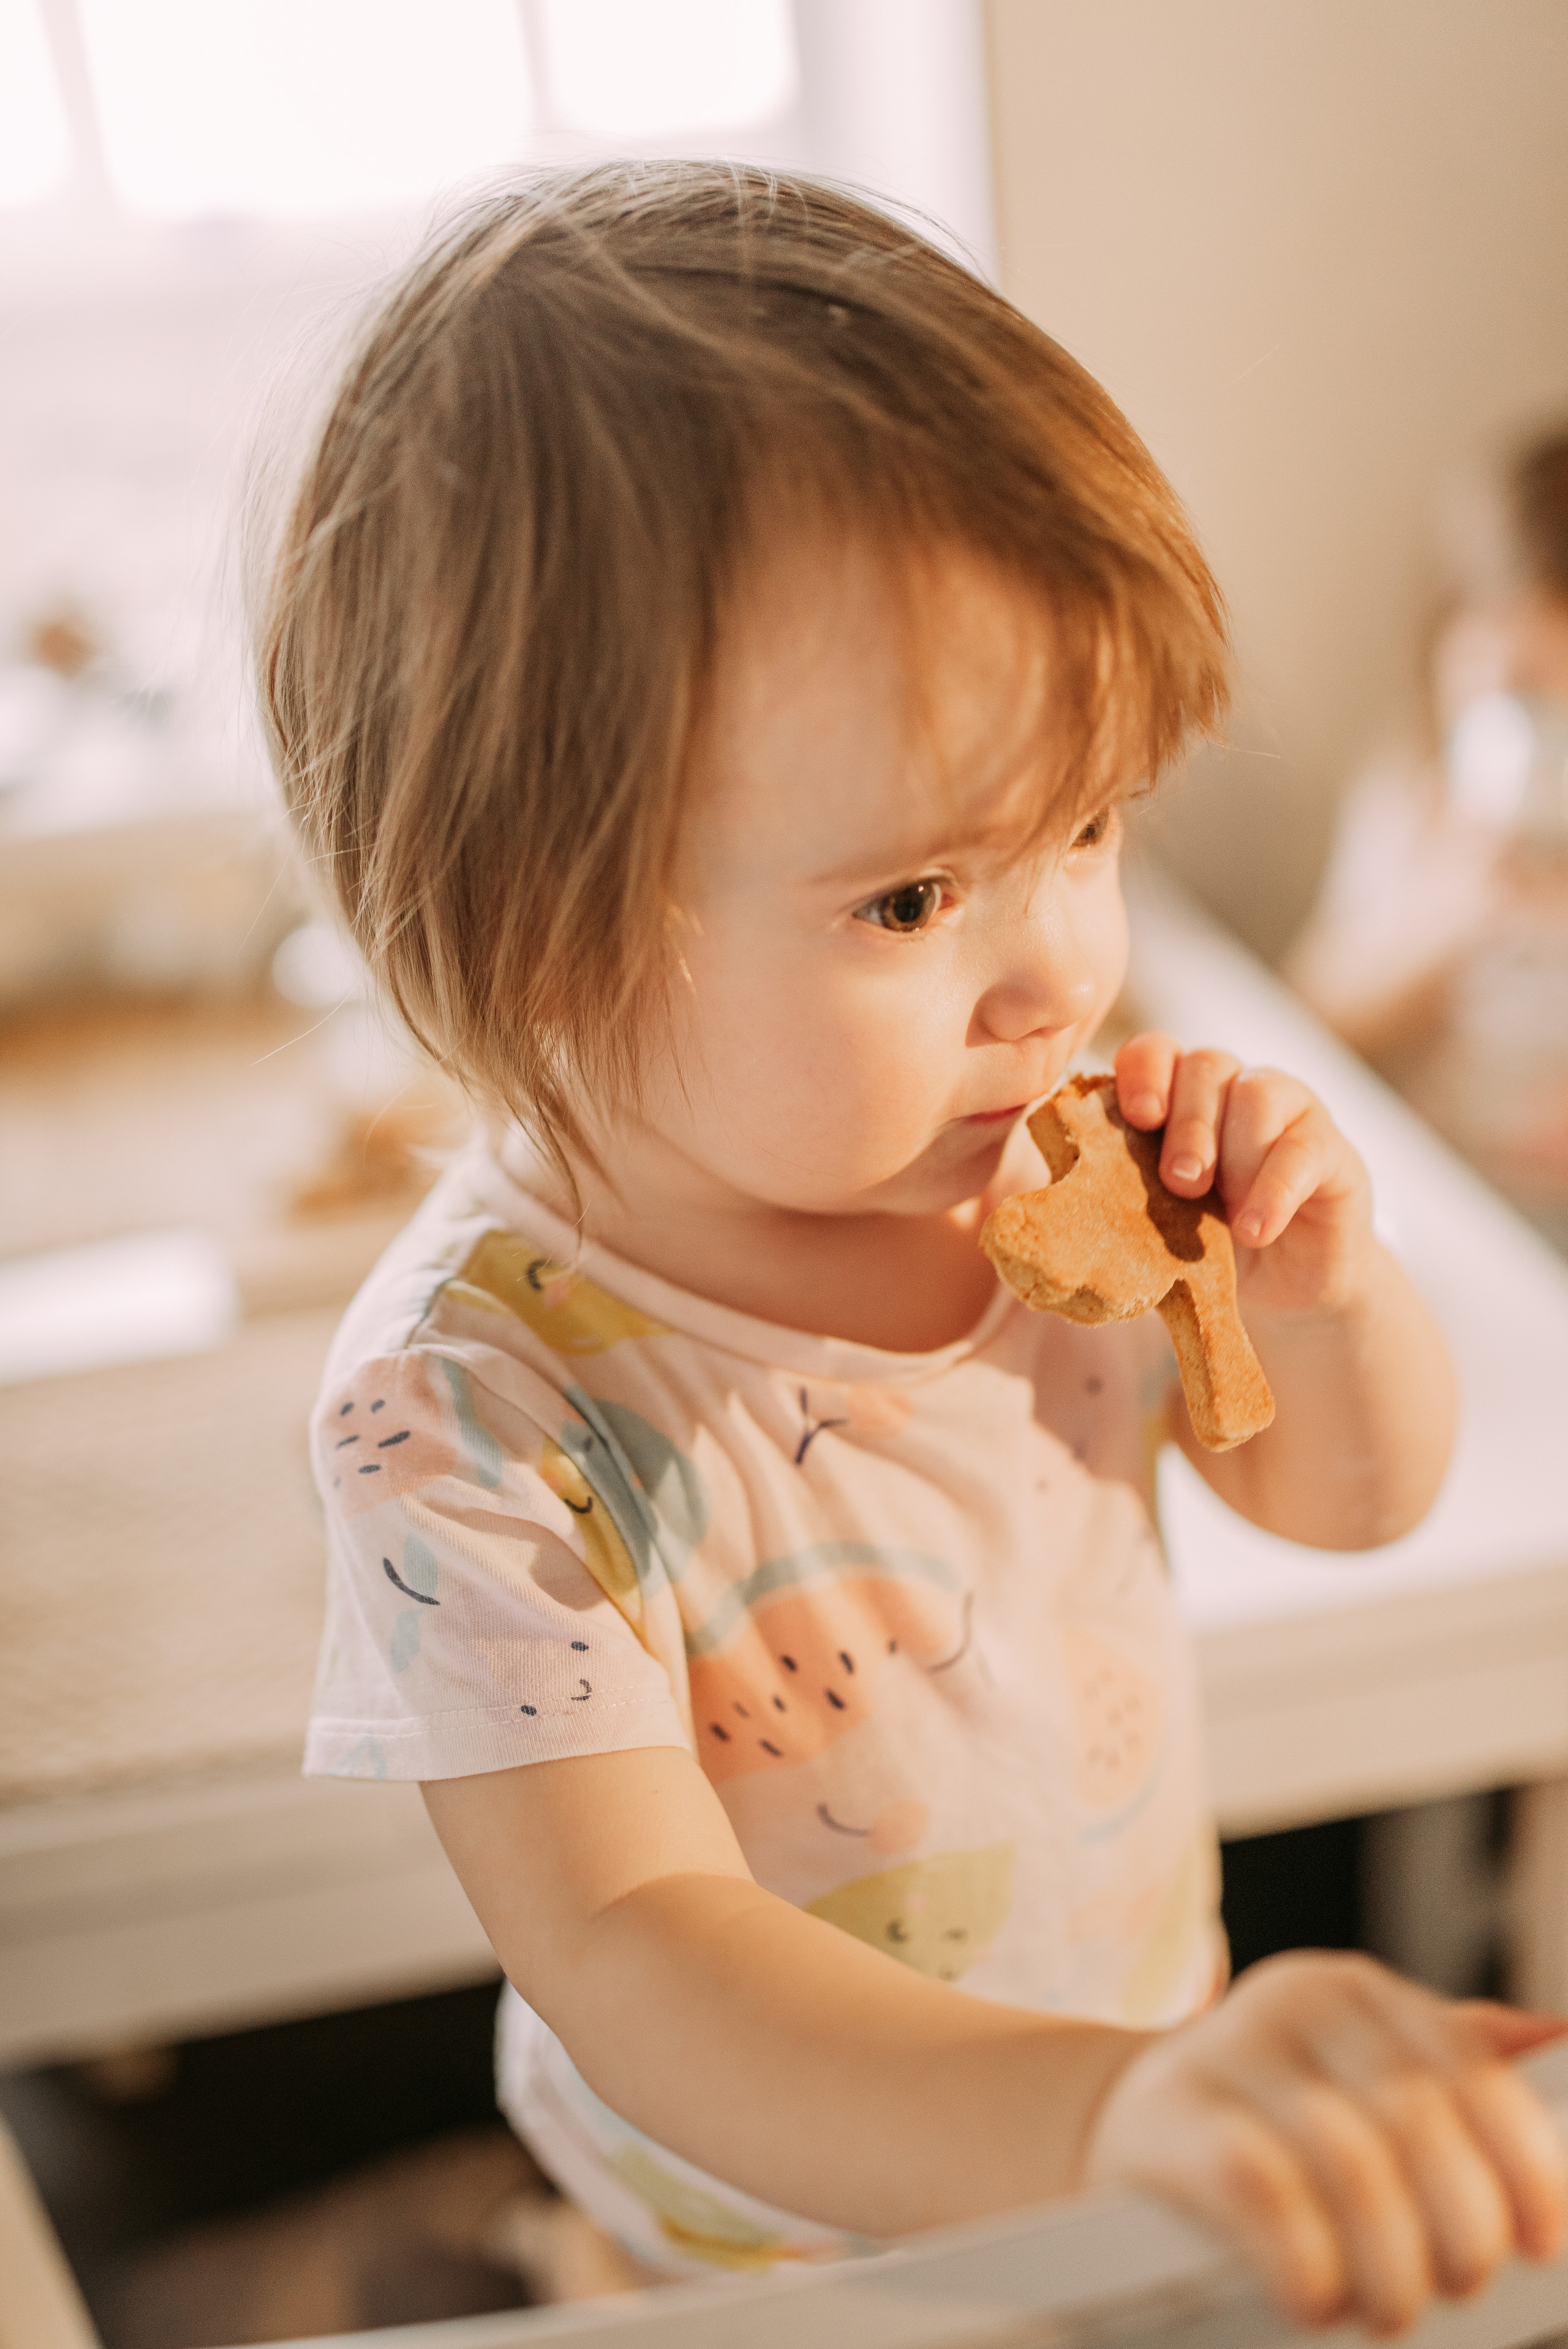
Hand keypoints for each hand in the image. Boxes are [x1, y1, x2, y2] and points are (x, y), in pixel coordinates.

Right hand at [1084, 1952, 1567, 2334]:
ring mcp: (1224, 2050)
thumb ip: (1450, 2064)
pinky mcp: (1166, 2117)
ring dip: (1389, 2261)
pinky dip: (1305, 2259)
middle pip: (1418, 2118)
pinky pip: (1260, 2187)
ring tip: (1386, 2305)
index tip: (1540, 2242)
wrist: (1129, 2135)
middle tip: (1451, 2286)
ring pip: (1351, 2160)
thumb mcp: (1357, 2079)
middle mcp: (1293, 2001)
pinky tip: (1313, 2297)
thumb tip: (1551, 2035)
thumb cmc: (1269, 2124)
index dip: (1522, 2160)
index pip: (1470, 2066)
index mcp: (1356, 1992)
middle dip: (1457, 2227)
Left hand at [1114, 1035, 1373, 1319]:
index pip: (1155, 1052)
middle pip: (1206, 1066)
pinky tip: (1255, 1230)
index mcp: (1177, 1097)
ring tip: (1223, 1219)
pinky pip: (1304, 1148)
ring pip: (1258, 1095)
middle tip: (1180, 1182)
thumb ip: (1120, 1190)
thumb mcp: (1157, 1217)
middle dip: (1188, 1124)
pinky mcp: (1331, 1149)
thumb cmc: (1205, 1244)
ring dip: (1234, 1155)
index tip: (1139, 1116)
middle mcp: (1231, 1088)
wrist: (1284, 1287)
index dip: (1143, 1072)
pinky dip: (1274, 1190)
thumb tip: (1065, 1194)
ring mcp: (1288, 1111)